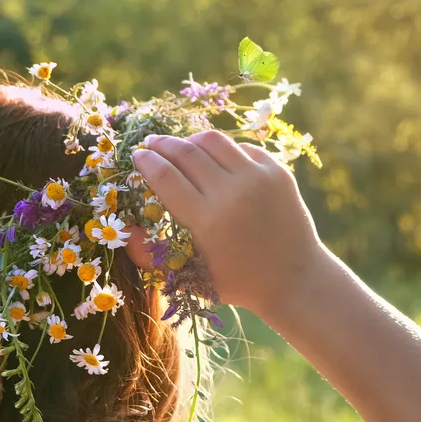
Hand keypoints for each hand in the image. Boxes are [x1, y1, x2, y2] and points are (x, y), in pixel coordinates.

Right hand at [132, 131, 324, 313]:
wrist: (294, 278)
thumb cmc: (237, 282)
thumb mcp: (191, 278)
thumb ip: (153, 258)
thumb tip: (126, 232)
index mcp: (206, 221)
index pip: (166, 177)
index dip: (147, 162)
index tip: (137, 156)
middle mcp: (231, 193)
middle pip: (186, 152)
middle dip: (163, 144)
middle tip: (150, 142)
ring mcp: (257, 179)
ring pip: (213, 141)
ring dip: (191, 140)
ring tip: (181, 145)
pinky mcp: (277, 172)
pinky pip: (242, 149)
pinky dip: (223, 151)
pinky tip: (215, 159)